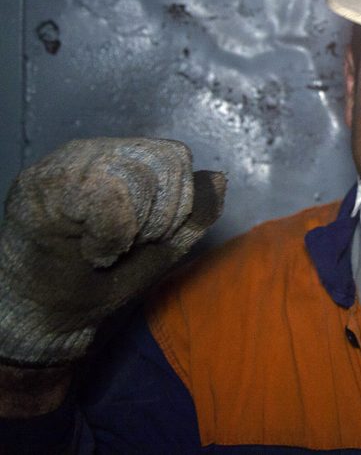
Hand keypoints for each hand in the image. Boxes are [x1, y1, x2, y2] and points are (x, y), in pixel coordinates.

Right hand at [0, 138, 225, 365]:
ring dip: (131, 224)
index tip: (148, 237)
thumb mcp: (164, 247)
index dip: (176, 204)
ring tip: (106, 245)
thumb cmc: (103, 279)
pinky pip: (101, 192)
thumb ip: (194, 214)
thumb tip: (218, 178)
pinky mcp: (37, 183)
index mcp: (126, 159)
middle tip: (126, 243)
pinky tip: (90, 249)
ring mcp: (65, 162)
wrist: (50, 315)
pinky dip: (108, 232)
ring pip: (133, 174)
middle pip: (160, 161)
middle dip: (157, 215)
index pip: (175, 157)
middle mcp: (94, 151)